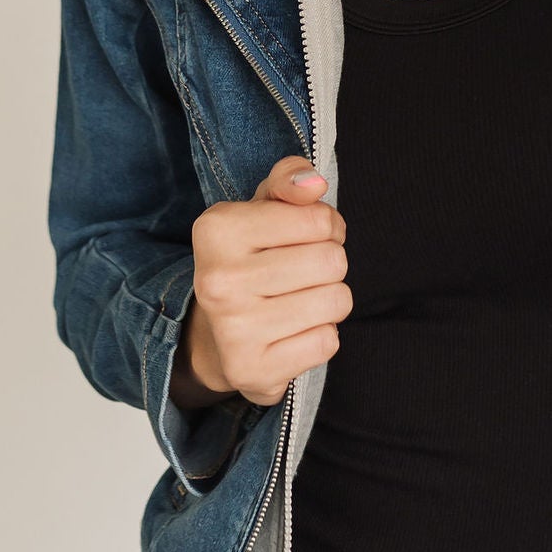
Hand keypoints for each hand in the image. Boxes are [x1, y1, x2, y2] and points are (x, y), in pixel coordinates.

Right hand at [172, 155, 348, 410]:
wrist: (215, 336)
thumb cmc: (251, 258)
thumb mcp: (262, 207)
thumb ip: (290, 179)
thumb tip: (314, 182)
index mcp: (217, 229)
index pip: (319, 219)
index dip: (327, 226)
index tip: (306, 238)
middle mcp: (218, 280)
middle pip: (332, 262)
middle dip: (329, 264)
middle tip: (303, 273)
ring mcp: (234, 330)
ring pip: (336, 302)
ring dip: (329, 300)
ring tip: (298, 301)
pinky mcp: (253, 372)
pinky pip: (327, 343)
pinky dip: (320, 336)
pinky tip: (292, 332)